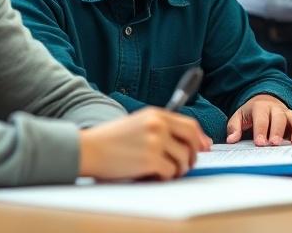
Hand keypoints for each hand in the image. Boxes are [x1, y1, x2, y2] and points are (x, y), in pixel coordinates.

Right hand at [78, 108, 206, 180]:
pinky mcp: (150, 159)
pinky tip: (153, 175)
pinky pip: (170, 171)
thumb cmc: (110, 140)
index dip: (199, 138)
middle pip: (192, 139)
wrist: (87, 148)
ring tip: (165, 171)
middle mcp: (159, 124)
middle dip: (194, 154)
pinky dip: (165, 176)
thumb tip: (186, 142)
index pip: (189, 124)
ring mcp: (155, 141)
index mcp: (156, 114)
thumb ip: (161, 128)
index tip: (204, 147)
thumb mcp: (137, 123)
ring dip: (178, 169)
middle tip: (188, 164)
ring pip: (183, 158)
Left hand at [225, 94, 291, 145]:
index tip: (260, 142)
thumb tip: (231, 139)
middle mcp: (278, 109)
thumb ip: (234, 127)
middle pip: (280, 118)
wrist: (267, 99)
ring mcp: (290, 115)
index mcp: (261, 107)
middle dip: (278, 130)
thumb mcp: (239, 116)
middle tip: (275, 143)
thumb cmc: (253, 112)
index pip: (261, 118)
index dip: (261, 130)